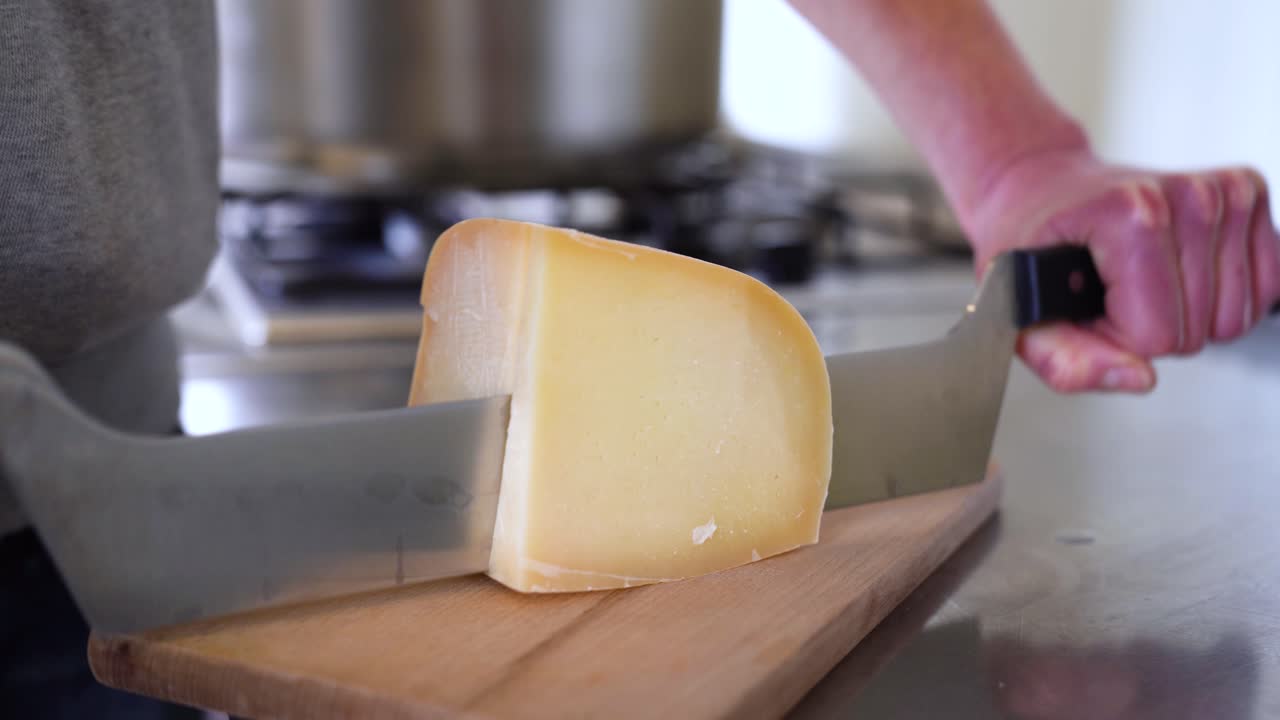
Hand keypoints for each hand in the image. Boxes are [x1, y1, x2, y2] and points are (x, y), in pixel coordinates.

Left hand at [967, 149, 1279, 392]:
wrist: (1041, 187)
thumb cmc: (1031, 243)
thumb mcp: (1019, 310)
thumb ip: (1064, 358)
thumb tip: (1139, 379)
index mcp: (1130, 214)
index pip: (1156, 337)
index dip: (1114, 339)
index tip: (1088, 305)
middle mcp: (1187, 196)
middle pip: (1196, 332)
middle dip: (1149, 329)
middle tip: (1110, 292)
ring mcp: (1223, 192)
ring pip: (1234, 319)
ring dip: (1186, 315)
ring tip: (1138, 280)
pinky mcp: (1246, 193)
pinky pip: (1267, 288)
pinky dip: (1222, 297)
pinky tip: (1179, 272)